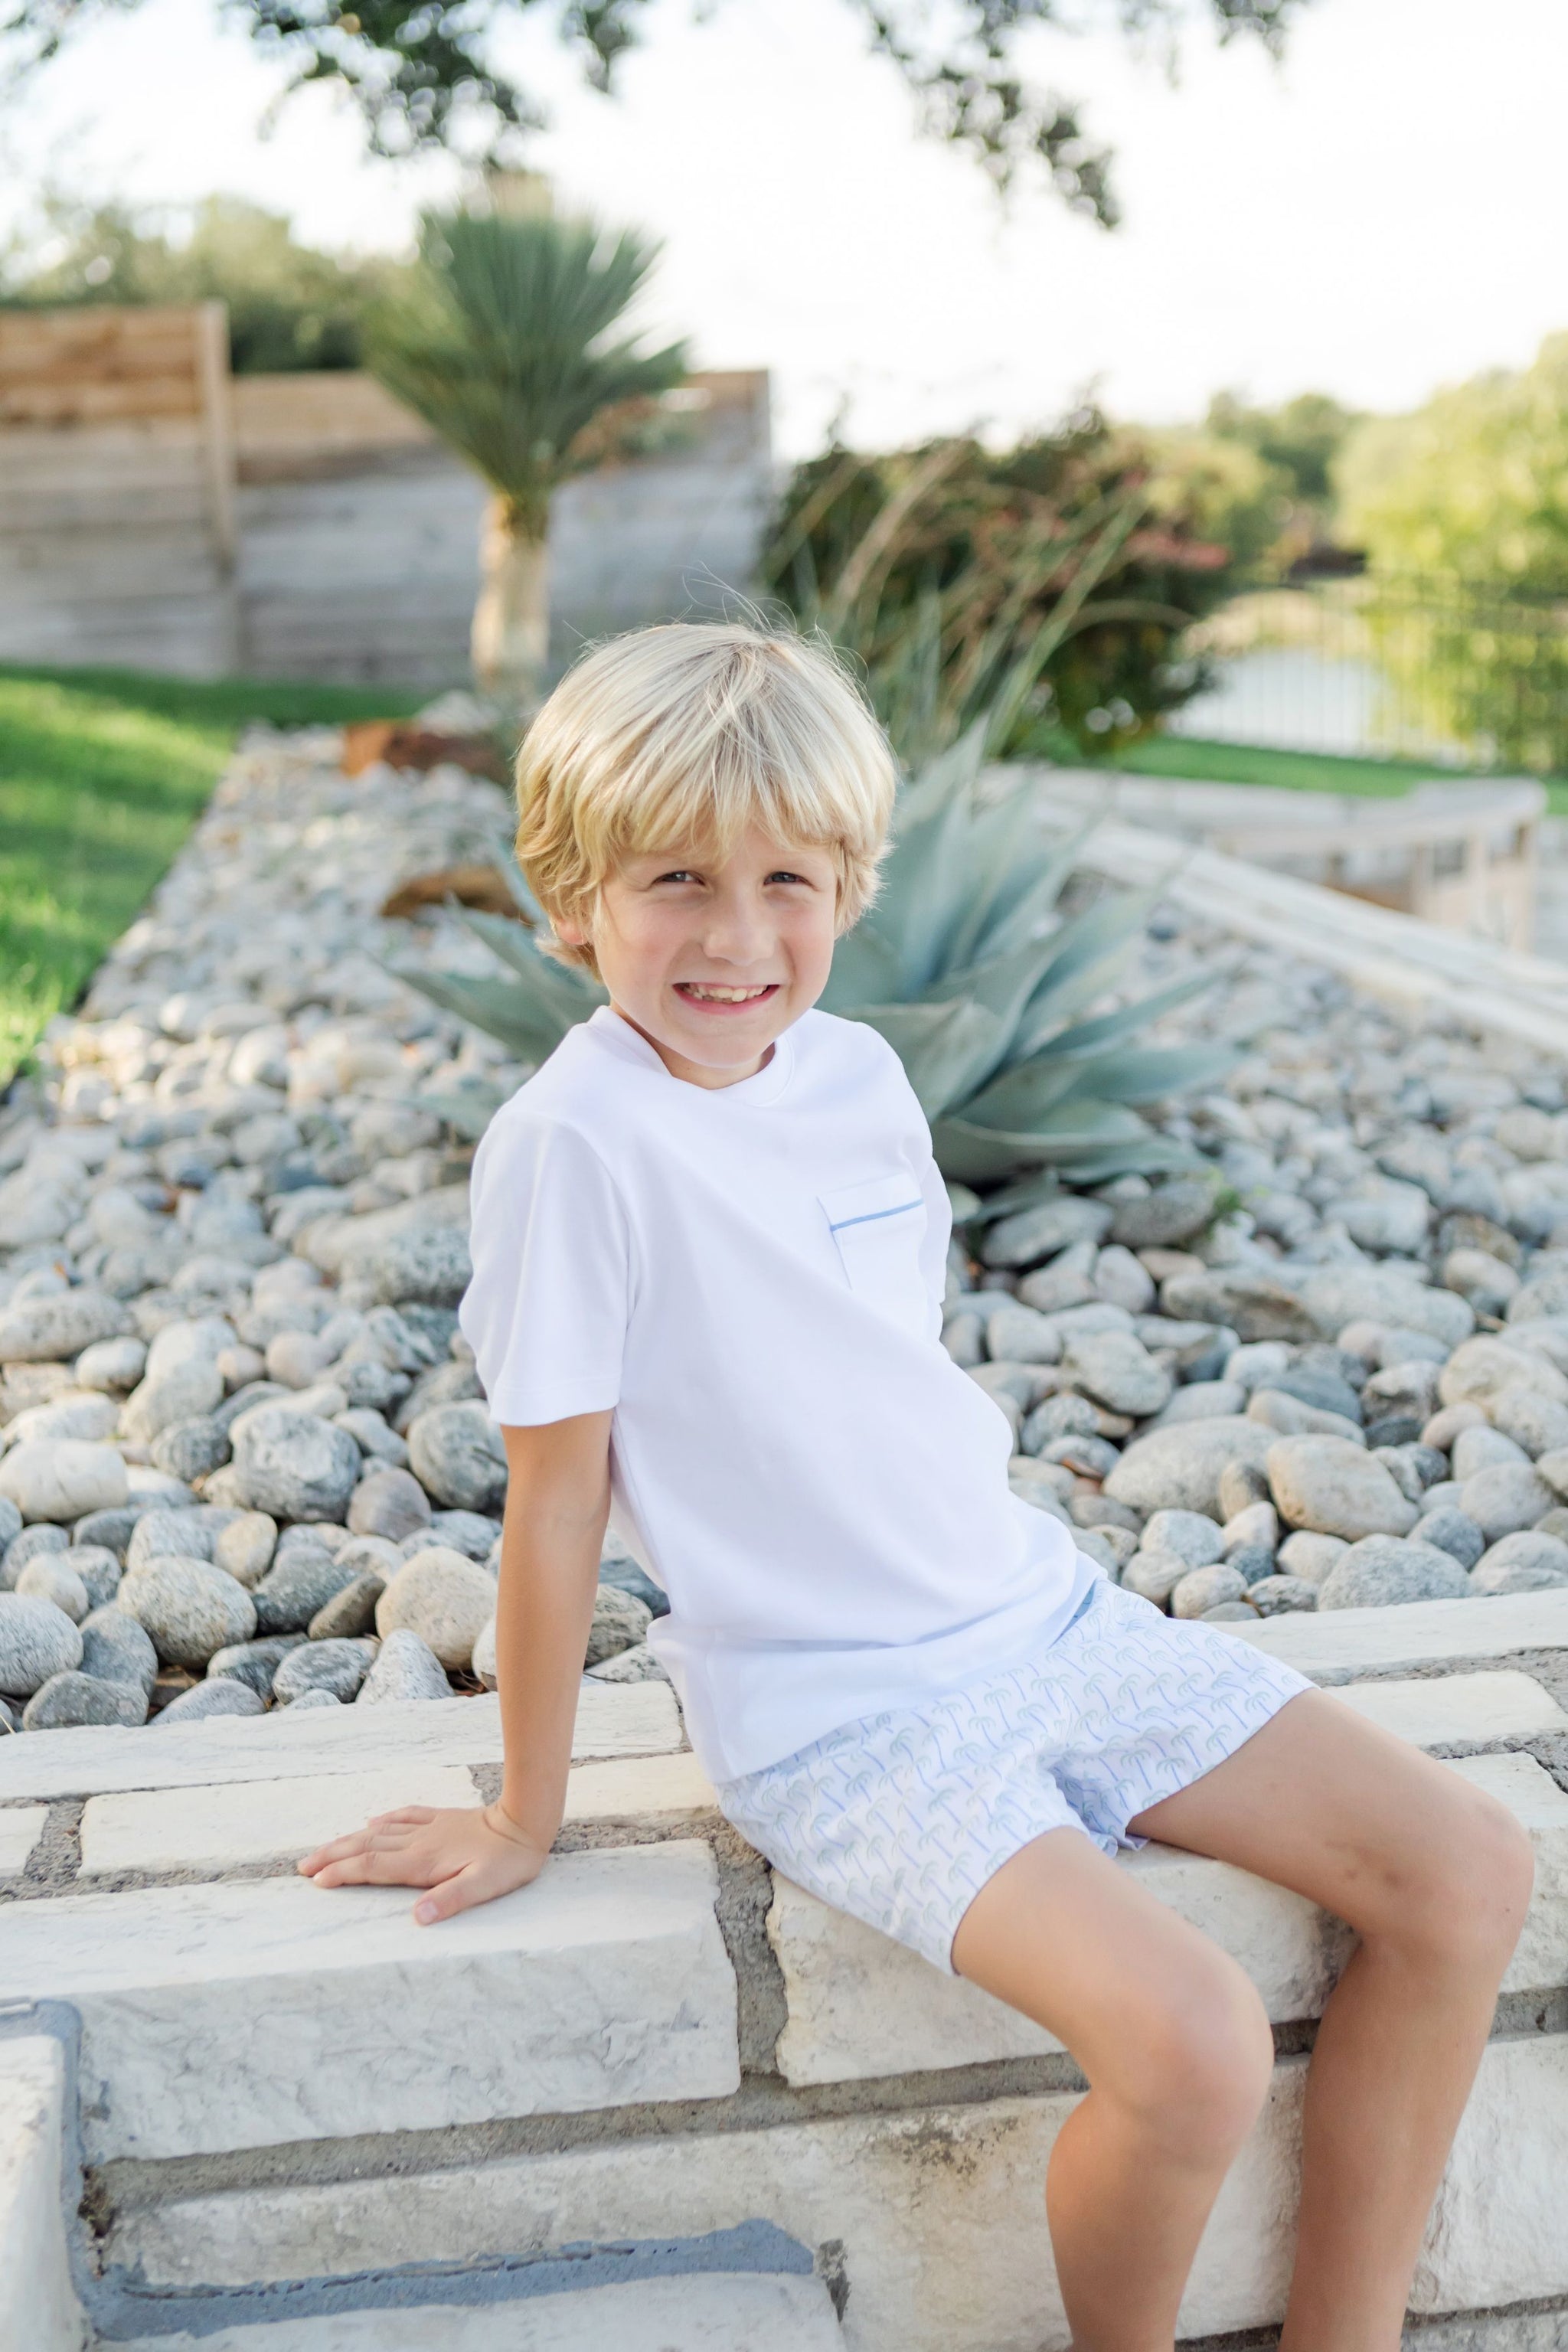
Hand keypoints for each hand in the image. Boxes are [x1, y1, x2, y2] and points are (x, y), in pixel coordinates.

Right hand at [297, 1801, 548, 1924]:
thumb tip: (417, 1918)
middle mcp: (418, 1842)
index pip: (372, 1866)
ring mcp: (428, 1827)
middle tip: (302, 1865)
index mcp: (422, 1861)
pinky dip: (384, 1820)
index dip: (342, 1873)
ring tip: (323, 1848)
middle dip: (332, 1856)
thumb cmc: (507, 1862)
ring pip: (378, 1831)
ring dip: (348, 1839)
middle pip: (365, 1846)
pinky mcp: (441, 1818)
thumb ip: (449, 1901)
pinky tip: (372, 1821)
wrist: (525, 1821)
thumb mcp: (483, 1888)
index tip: (316, 1880)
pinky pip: (404, 1815)